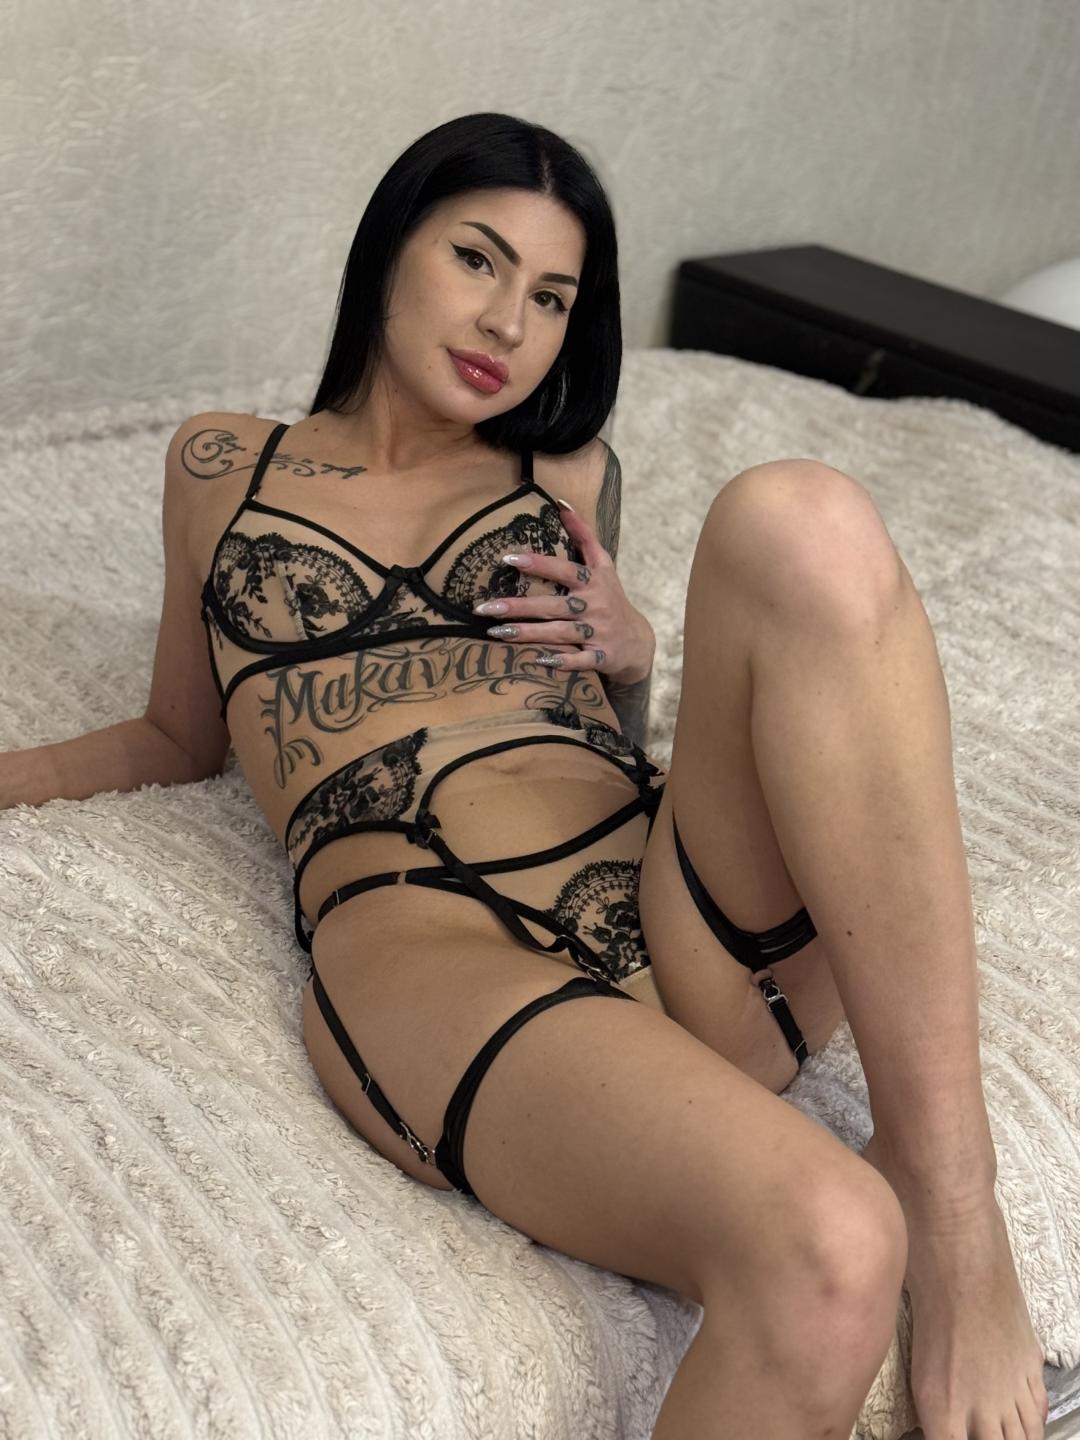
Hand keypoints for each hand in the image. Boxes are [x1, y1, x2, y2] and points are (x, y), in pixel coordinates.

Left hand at [473, 498, 654, 683]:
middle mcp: (594, 606)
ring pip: (559, 634)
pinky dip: (560, 662)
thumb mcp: (603, 565)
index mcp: (593, 582)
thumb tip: (561, 503)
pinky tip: (534, 660)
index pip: (564, 570)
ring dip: (528, 634)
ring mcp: (597, 633)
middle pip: (553, 605)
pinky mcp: (600, 657)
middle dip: (519, 607)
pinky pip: (578, 661)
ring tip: (495, 633)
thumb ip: (583, 535)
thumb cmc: (611, 597)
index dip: (539, 564)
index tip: (508, 559)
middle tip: (484, 607)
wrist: (637, 641)